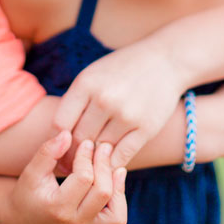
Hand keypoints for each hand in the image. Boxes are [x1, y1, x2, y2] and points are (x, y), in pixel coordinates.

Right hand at [9, 130, 126, 223]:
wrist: (23, 222)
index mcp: (57, 208)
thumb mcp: (31, 173)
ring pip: (115, 212)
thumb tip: (67, 134)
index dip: (87, 156)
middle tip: (103, 146)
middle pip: (102, 192)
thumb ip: (47, 152)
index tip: (86, 143)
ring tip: (112, 164)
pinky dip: (119, 199)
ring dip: (117, 184)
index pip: (84, 178)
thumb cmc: (26, 195)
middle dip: (104, 165)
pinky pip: (116, 219)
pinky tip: (114, 179)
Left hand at [54, 42, 183, 170]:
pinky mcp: (146, 128)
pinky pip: (122, 156)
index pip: (60, 124)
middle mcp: (105, 99)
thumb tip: (57, 138)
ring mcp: (127, 114)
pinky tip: (110, 160)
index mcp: (87, 83)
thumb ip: (75, 102)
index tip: (60, 149)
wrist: (166, 60)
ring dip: (94, 159)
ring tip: (92, 160)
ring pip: (99, 150)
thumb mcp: (94, 74)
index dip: (57, 142)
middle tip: (74, 162)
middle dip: (74, 154)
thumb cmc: (123, 69)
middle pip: (79, 140)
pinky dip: (113, 163)